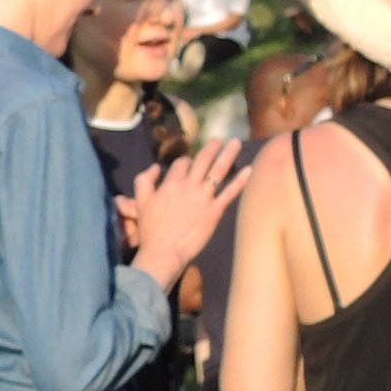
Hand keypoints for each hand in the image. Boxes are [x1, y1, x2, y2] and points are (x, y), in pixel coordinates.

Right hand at [127, 140, 250, 286]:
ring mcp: (204, 197)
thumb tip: (155, 167)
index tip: (190, 164)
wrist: (164, 251)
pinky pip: (230, 192)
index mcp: (171, 183)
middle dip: (211, 147)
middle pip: (203, 160)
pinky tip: (249, 169)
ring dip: (228, 154)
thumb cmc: (151, 230)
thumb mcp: (140, 202)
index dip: (186, 161)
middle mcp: (190, 185)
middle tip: (219, 139)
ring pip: (219, 170)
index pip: (182, 163)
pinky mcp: (215, 211)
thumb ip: (144, 180)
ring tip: (236, 142)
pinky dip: (240, 180)